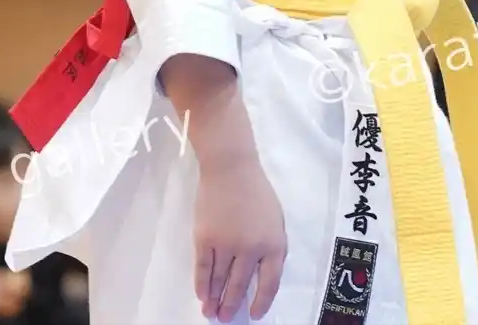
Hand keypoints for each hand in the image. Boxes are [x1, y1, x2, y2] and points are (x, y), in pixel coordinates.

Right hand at [194, 155, 287, 321]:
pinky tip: (201, 294)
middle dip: (232, 305)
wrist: (231, 168)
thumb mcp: (276, 221)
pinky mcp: (205, 238)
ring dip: (214, 299)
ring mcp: (226, 245)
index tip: (254, 314)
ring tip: (210, 312)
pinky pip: (203, 268)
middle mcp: (251, 249)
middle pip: (239, 285)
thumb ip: (272, 247)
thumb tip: (263, 274)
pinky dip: (201, 284)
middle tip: (226, 319)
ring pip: (219, 280)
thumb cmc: (257, 192)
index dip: (261, 302)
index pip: (269, 284)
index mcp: (274, 245)